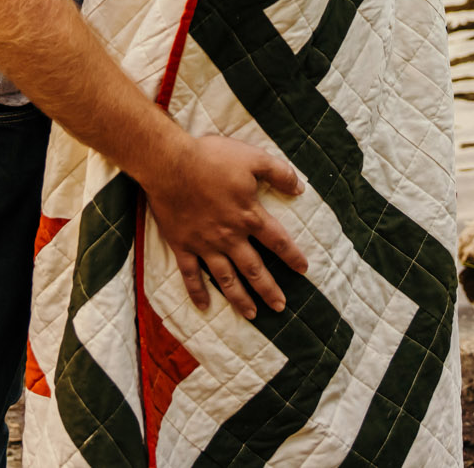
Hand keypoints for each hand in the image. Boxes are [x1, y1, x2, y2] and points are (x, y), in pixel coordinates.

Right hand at [141, 133, 308, 319]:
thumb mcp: (253, 158)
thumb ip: (279, 172)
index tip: (303, 270)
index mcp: (249, 216)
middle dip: (269, 289)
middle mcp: (230, 237)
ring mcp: (205, 244)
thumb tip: (300, 188)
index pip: (277, 241)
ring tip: (252, 314)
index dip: (292, 256)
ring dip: (240, 298)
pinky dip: (197, 292)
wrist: (170, 164)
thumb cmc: (212, 158)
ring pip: (226, 278)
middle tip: (280, 306)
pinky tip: (204, 307)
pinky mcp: (183, 246)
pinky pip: (191, 275)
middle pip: (254, 269)